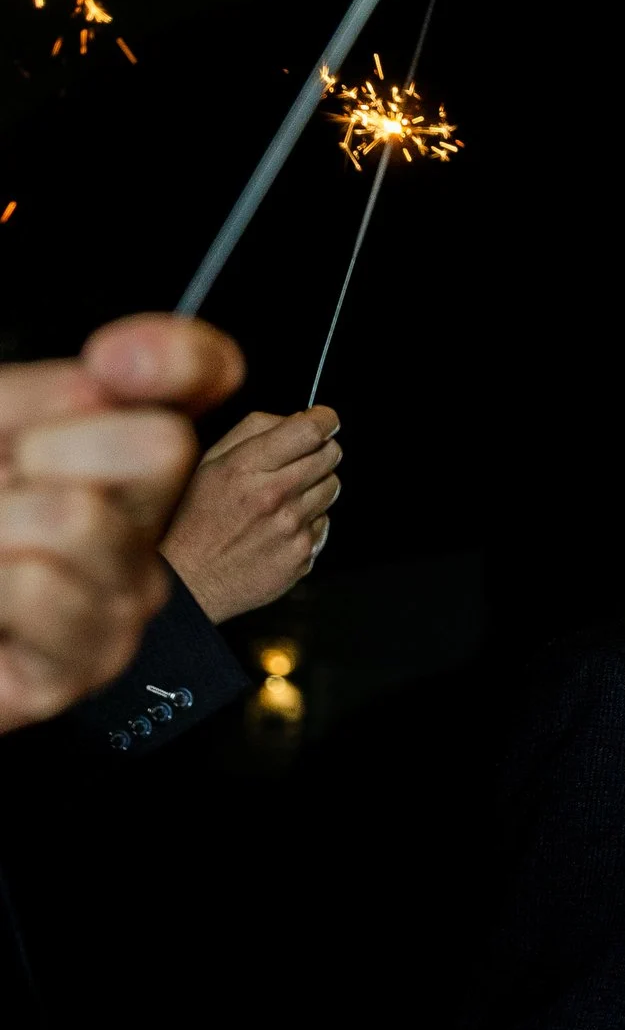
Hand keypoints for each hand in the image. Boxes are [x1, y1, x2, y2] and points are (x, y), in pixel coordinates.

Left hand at [0, 314, 244, 731]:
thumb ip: (40, 394)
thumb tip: (110, 377)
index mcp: (115, 459)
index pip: (200, 380)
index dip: (183, 360)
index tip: (117, 360)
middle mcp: (137, 528)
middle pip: (166, 446)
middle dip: (51, 450)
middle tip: (5, 485)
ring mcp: (117, 603)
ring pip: (80, 519)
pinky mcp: (77, 669)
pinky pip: (39, 586)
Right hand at [160, 407, 341, 623]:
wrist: (188, 582)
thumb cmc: (194, 518)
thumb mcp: (208, 462)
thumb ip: (254, 430)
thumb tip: (301, 417)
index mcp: (246, 468)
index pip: (310, 430)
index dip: (325, 420)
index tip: (325, 420)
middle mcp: (273, 496)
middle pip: (331, 455)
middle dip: (321, 449)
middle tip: (300, 458)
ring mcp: (292, 528)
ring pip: (332, 487)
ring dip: (315, 485)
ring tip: (280, 497)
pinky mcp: (303, 554)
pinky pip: (323, 523)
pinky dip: (308, 520)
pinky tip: (277, 527)